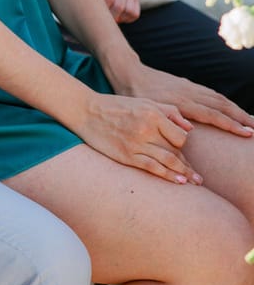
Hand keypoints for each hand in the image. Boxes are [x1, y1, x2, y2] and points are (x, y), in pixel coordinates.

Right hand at [79, 91, 198, 183]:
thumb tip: (190, 128)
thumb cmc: (118, 106)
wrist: (87, 112)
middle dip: (187, 164)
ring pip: (168, 161)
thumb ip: (170, 112)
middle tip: (198, 177)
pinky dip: (168, 176)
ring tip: (195, 182)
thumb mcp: (145, 102)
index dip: (184, 144)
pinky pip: (152, 168)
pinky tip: (179, 182)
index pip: (180, 135)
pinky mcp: (126, 155)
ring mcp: (136, 144)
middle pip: (176, 150)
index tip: (183, 150)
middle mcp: (146, 129)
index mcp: (153, 114)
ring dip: (184, 173)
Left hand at [91, 0, 140, 22]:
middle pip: (119, 6)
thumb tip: (86, 9)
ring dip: (119, 19)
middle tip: (102, 19)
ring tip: (110, 18)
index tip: (95, 12)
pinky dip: (127, 19)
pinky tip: (118, 17)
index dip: (102, 8)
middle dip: (110, 17)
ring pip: (129, 11)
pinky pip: (135, 13)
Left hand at [121, 64, 253, 139]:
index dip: (231, 125)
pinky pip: (211, 93)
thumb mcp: (148, 110)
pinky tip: (230, 108)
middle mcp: (190, 93)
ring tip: (249, 120)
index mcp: (182, 101)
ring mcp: (190, 87)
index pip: (213, 114)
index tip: (247, 133)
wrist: (129, 73)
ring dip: (235, 109)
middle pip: (222, 105)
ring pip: (219, 98)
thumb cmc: (136, 96)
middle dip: (241, 117)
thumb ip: (166, 119)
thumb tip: (187, 131)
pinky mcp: (188, 84)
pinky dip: (224, 102)